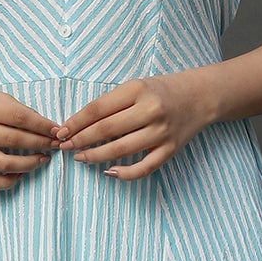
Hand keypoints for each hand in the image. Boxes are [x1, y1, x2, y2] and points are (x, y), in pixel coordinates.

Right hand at [0, 83, 61, 191]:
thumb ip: (13, 108)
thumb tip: (44, 125)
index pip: (17, 117)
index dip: (41, 126)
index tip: (57, 130)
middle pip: (12, 140)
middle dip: (40, 143)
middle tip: (55, 144)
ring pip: (2, 164)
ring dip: (28, 164)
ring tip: (43, 158)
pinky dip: (8, 181)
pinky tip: (20, 174)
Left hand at [53, 72, 210, 178]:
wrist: (200, 97)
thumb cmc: (161, 91)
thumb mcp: (136, 86)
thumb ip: (111, 103)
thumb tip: (78, 125)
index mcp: (138, 90)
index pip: (98, 109)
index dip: (76, 123)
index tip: (61, 132)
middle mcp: (150, 111)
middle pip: (106, 130)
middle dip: (80, 140)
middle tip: (65, 147)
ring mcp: (161, 132)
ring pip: (121, 150)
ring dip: (96, 156)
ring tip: (81, 157)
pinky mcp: (170, 150)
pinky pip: (144, 168)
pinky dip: (124, 173)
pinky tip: (109, 172)